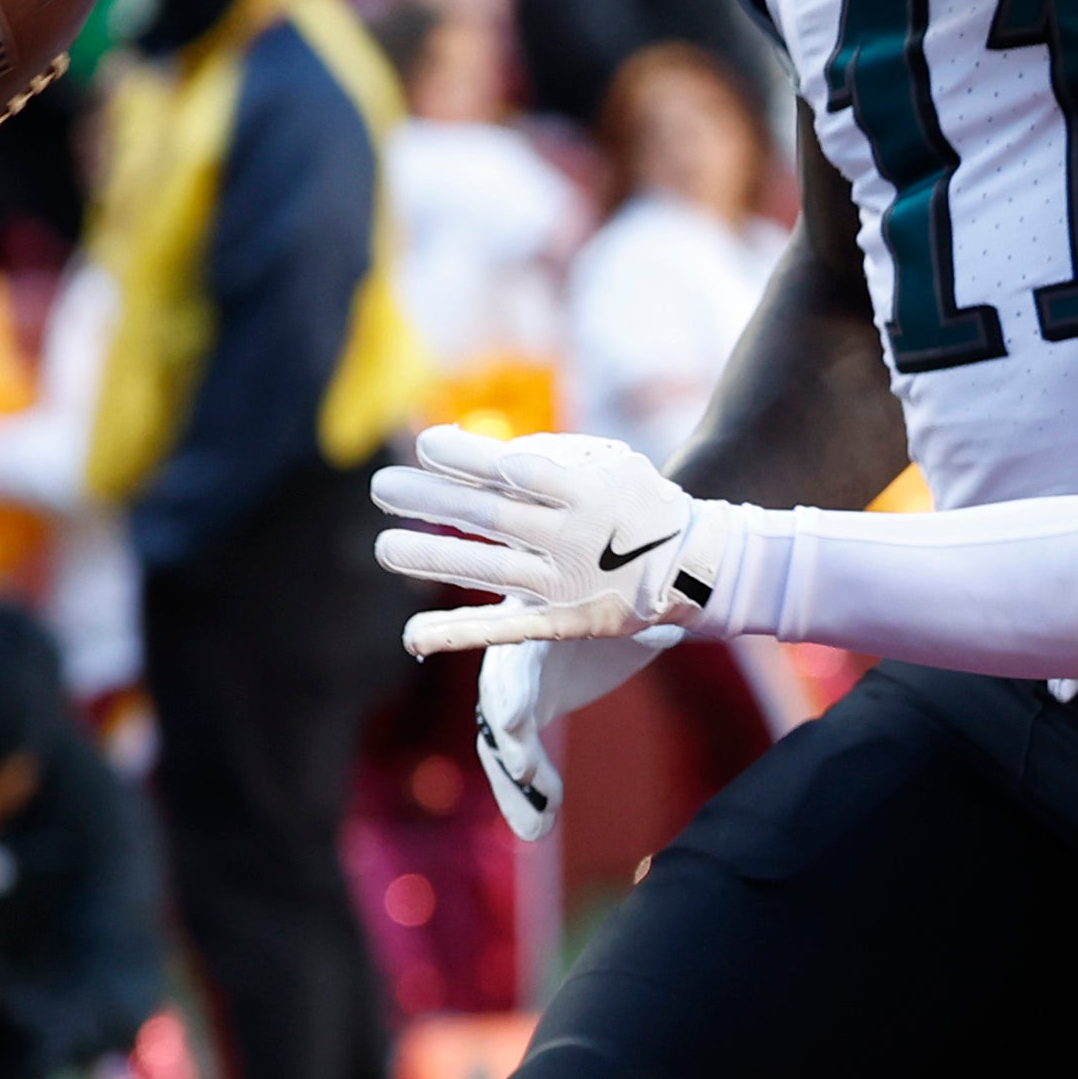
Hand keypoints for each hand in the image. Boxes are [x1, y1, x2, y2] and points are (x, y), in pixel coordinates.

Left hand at [374, 428, 769, 654]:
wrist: (696, 566)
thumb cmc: (641, 503)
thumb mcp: (612, 462)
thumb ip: (553, 456)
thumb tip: (489, 458)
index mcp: (588, 494)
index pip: (519, 472)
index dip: (470, 457)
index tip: (426, 444)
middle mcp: (574, 540)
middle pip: (492, 517)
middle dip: (433, 500)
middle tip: (381, 486)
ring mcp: (564, 585)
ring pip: (488, 571)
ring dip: (432, 559)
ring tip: (384, 547)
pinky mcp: (561, 624)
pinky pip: (502, 630)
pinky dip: (457, 633)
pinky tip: (413, 635)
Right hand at [472, 630, 670, 840]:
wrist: (613, 614)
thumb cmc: (627, 603)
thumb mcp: (642, 613)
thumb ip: (649, 625)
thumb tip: (669, 632)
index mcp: (535, 619)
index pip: (517, 653)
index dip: (512, 687)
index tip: (511, 721)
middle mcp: (511, 653)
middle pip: (498, 702)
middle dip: (507, 741)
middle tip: (524, 776)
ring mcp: (511, 688)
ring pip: (499, 743)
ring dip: (513, 787)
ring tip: (537, 829)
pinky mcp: (522, 715)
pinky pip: (515, 759)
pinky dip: (524, 793)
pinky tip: (539, 826)